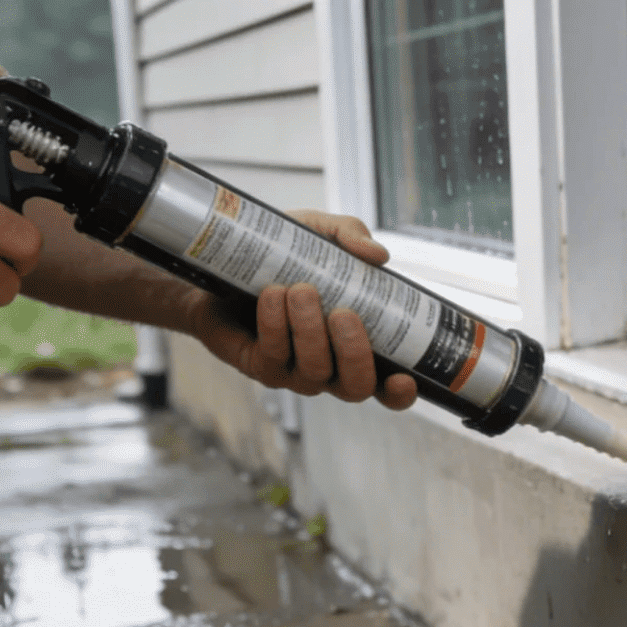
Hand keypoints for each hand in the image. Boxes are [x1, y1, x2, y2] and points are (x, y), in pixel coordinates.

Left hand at [183, 210, 417, 410]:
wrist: (222, 259)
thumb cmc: (282, 253)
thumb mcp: (318, 233)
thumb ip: (350, 236)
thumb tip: (378, 255)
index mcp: (357, 346)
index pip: (387, 387)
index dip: (400, 393)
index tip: (404, 378)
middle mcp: (331, 367)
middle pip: (356, 387)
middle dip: (353, 353)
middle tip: (342, 313)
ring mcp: (295, 372)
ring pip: (314, 372)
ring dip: (309, 331)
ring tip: (300, 289)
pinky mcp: (261, 367)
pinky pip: (274, 357)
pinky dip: (276, 325)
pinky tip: (273, 295)